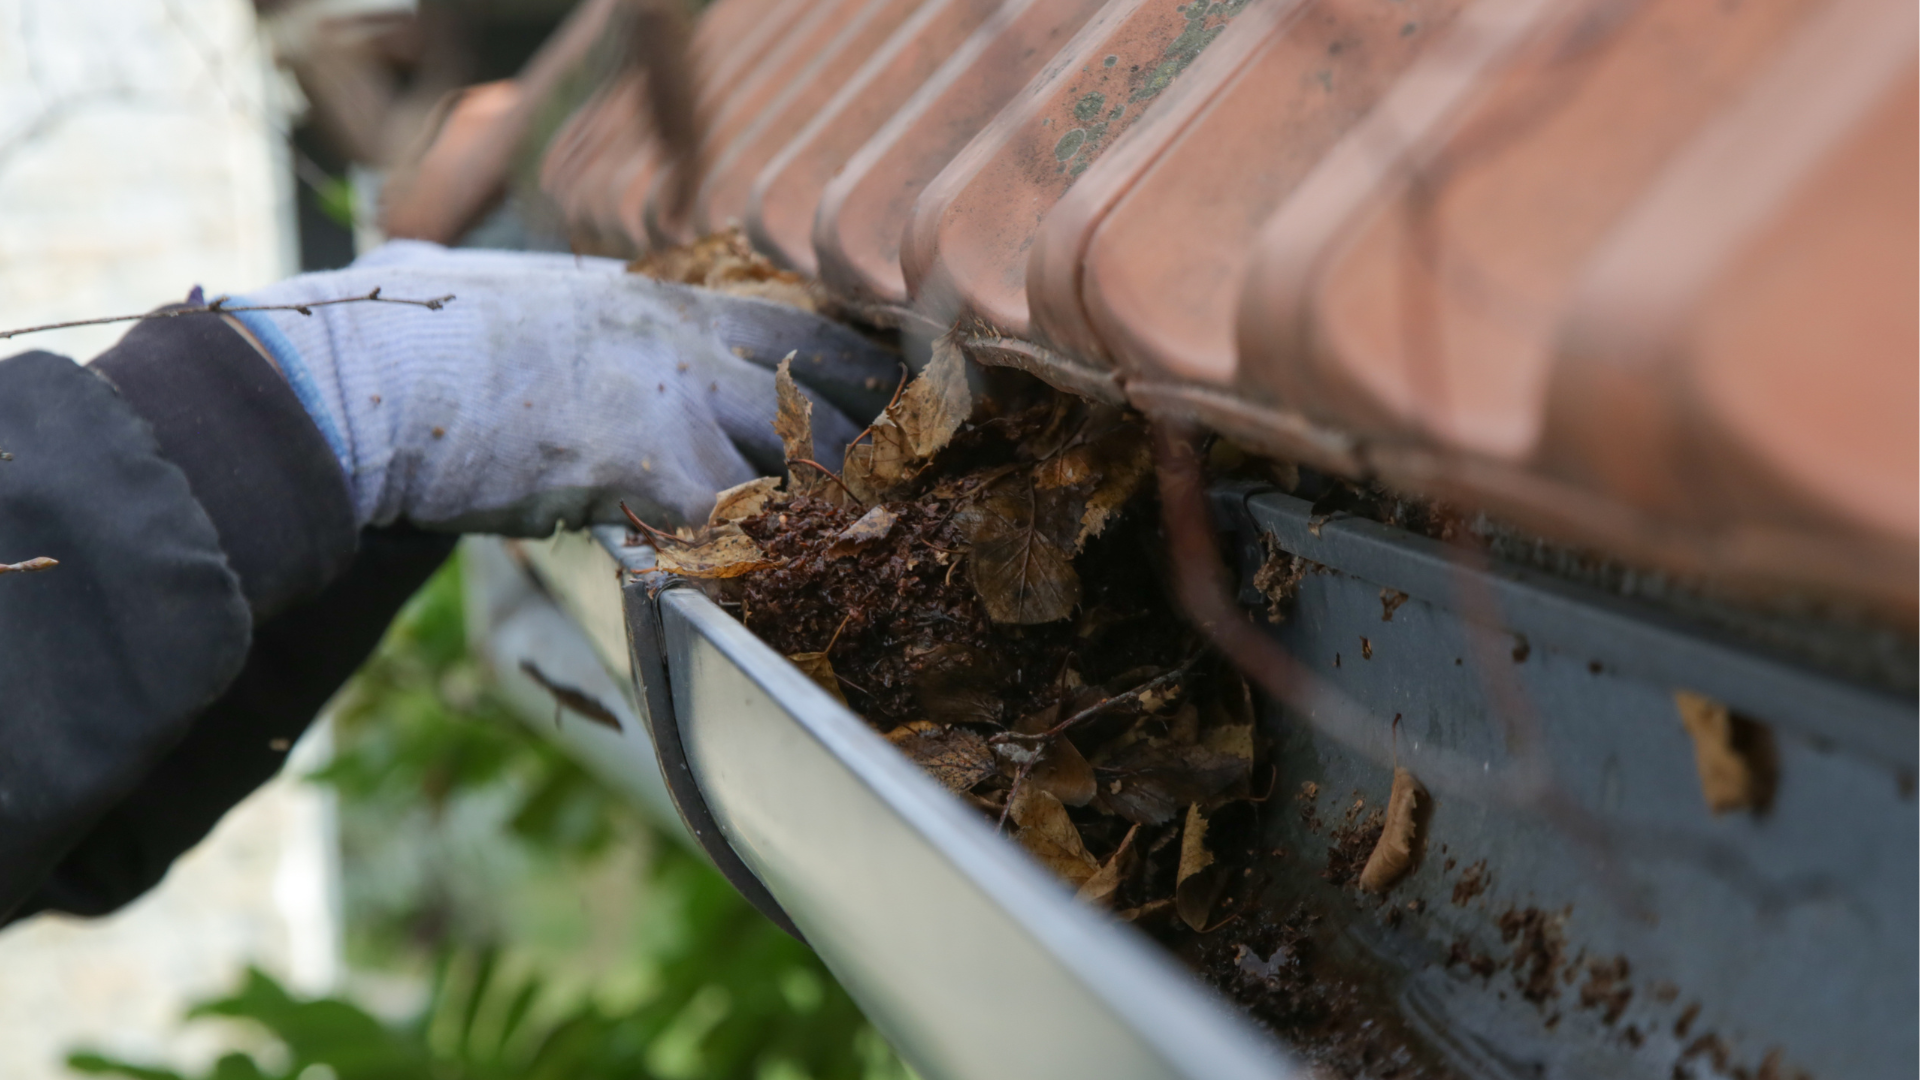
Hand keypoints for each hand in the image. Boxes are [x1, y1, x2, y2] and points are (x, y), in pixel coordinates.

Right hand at [232, 241, 898, 535]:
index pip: (789, 322)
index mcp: (653, 300)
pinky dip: (748, 558)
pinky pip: (730, 520)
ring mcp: (672, 395)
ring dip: (821, 505)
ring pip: (792, 454)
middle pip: (816, 383)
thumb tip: (453, 274)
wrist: (366, 373)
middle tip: (905, 478)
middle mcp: (681, 338)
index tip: (886, 394)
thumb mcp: (497, 293)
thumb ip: (534, 306)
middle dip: (865, 433)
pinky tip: (760, 587)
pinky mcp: (645, 462)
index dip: (847, 364)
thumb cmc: (409, 332)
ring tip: (858, 549)